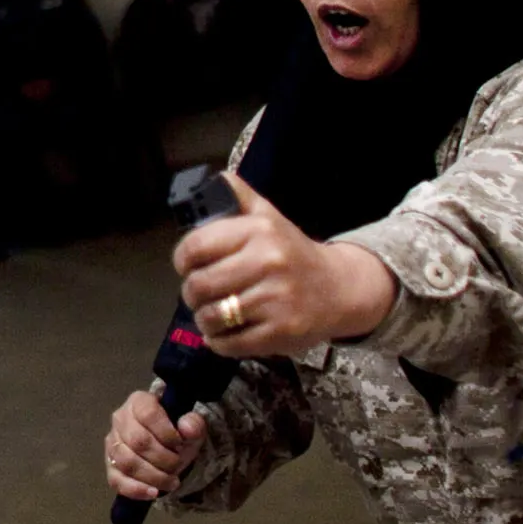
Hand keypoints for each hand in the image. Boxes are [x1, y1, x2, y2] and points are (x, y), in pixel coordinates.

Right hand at [105, 388, 203, 502]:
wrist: (167, 448)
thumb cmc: (176, 433)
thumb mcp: (191, 427)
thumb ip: (194, 424)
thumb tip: (186, 428)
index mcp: (139, 402)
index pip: (148, 414)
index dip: (166, 432)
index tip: (180, 444)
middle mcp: (120, 419)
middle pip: (137, 441)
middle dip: (163, 459)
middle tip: (177, 465)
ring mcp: (112, 443)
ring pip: (127, 462)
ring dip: (153, 476)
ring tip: (172, 481)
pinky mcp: (110, 465)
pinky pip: (116, 481)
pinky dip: (136, 490)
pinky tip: (153, 493)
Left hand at [175, 171, 396, 358]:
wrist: (339, 288)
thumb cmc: (293, 253)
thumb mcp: (269, 217)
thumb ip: (239, 196)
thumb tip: (214, 179)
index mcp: (260, 231)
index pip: (195, 247)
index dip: (182, 260)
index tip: (187, 266)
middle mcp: (268, 262)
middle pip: (199, 285)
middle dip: (191, 293)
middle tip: (199, 294)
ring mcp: (275, 300)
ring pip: (211, 317)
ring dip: (204, 320)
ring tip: (213, 314)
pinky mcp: (281, 332)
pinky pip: (230, 343)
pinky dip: (219, 342)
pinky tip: (225, 333)